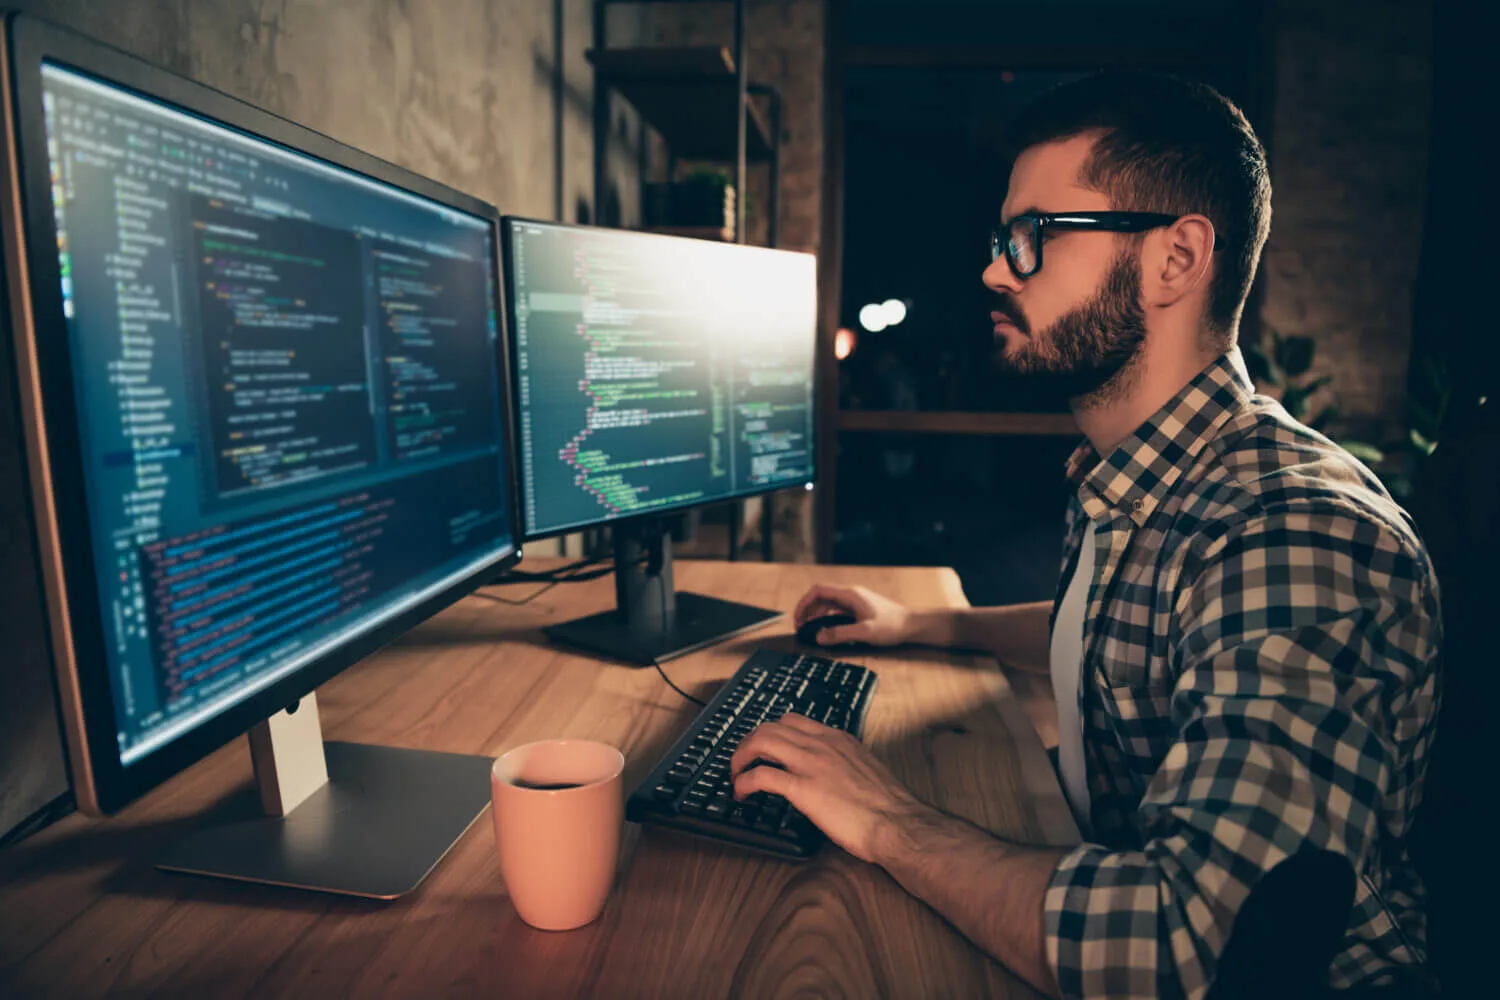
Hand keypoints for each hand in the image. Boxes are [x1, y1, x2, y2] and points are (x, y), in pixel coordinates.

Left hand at [729, 713, 928, 863]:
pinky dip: (744, 781)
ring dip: (740, 757)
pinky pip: (762, 776)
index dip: (771, 733)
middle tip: (741, 762)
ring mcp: (811, 764)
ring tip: (736, 775)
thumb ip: (844, 763)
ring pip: (761, 741)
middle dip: (748, 742)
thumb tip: (830, 772)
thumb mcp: (865, 769)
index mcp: (837, 739)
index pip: (793, 720)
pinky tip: (742, 793)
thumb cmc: (888, 806)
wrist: (898, 823)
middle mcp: (821, 744)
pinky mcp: (803, 789)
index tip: (763, 748)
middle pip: (770, 726)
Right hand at [793, 584, 913, 646]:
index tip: (797, 617)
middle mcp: (851, 595)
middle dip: (807, 610)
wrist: (911, 625)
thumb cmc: (892, 625)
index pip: (819, 590)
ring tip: (808, 628)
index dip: (804, 602)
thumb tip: (819, 637)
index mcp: (850, 595)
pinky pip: (836, 610)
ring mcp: (854, 601)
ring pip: (827, 603)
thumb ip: (840, 634)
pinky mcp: (858, 609)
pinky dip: (825, 617)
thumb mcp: (864, 632)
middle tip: (800, 626)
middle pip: (820, 596)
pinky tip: (824, 628)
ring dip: (815, 614)